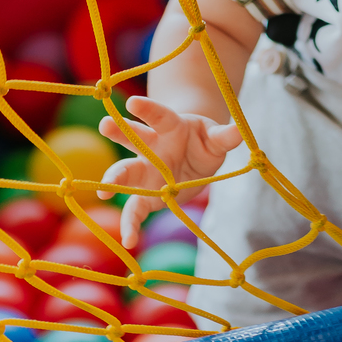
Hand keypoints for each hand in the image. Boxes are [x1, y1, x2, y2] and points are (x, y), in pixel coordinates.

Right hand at [98, 94, 242, 247]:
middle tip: (105, 124)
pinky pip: (134, 210)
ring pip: (126, 171)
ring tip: (102, 189)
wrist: (193, 158)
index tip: (132, 101)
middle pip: (134, 138)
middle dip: (120, 132)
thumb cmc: (203, 142)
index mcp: (171, 127)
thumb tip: (240, 132)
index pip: (159, 115)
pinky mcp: (144, 195)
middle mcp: (152, 147)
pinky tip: (128, 241)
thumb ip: (224, 137)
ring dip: (114, 178)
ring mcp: (145, 171)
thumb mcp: (216, 138)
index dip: (147, 109)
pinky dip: (130, 225)